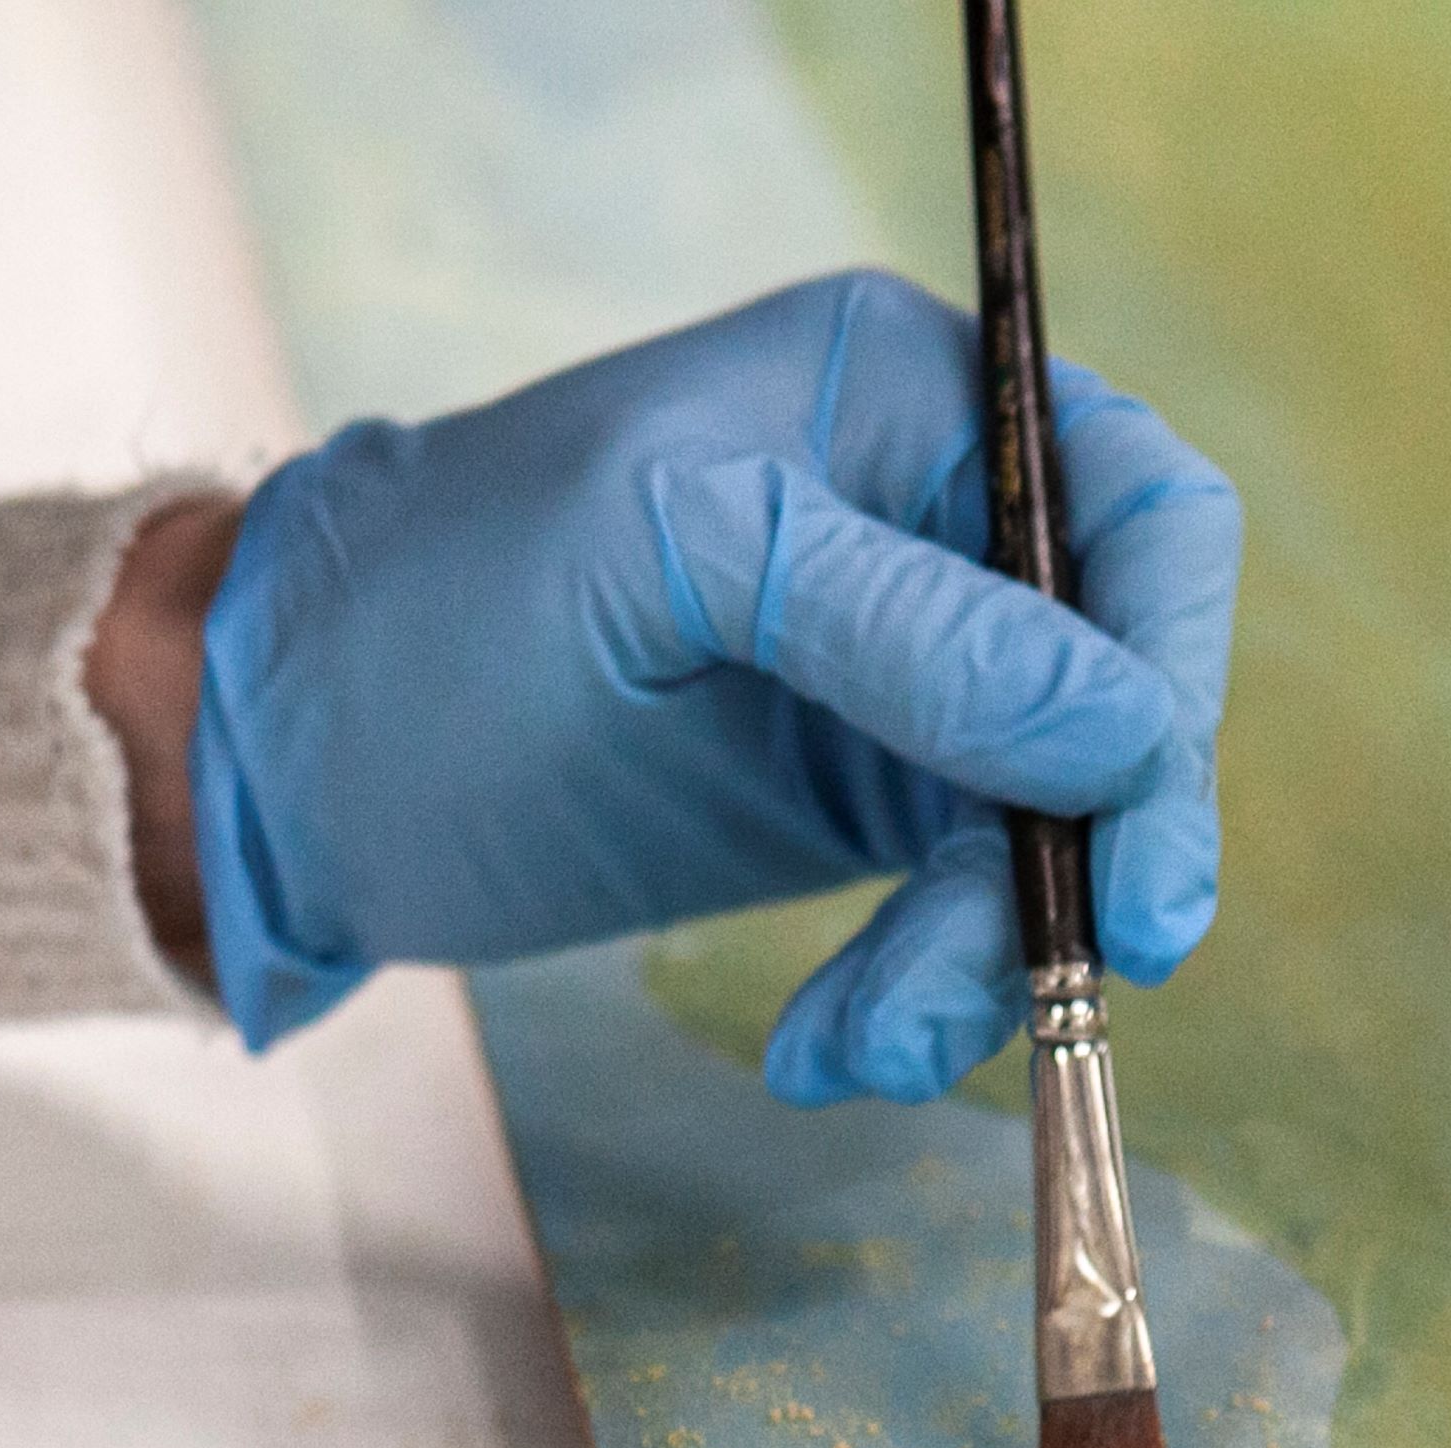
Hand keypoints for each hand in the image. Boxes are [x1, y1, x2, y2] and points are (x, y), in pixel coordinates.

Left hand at [189, 270, 1242, 1101]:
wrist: (282, 761)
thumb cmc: (437, 606)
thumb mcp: (665, 569)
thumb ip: (896, 629)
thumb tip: (1126, 733)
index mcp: (904, 399)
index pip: (1136, 509)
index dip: (1168, 663)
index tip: (1140, 825)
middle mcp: (935, 529)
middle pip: (1120, 690)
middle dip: (1093, 847)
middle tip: (1088, 979)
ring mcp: (907, 679)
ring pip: (1049, 830)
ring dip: (986, 956)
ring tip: (865, 1043)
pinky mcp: (861, 809)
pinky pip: (966, 908)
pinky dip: (922, 992)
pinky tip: (831, 1045)